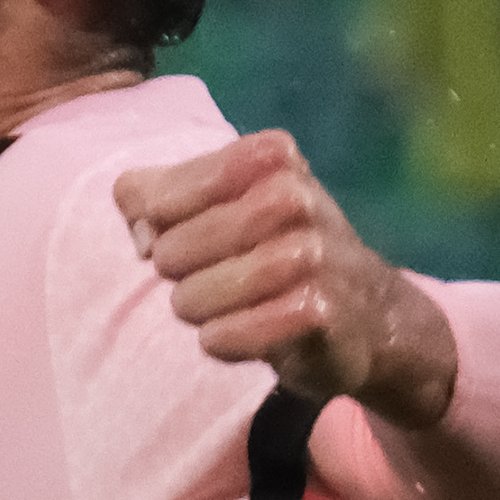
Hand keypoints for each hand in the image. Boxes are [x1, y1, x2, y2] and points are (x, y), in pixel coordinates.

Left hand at [114, 131, 457, 427]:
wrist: (367, 314)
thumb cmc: (275, 250)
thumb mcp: (221, 205)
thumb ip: (156, 193)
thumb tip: (132, 210)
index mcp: (268, 158)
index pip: (157, 198)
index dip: (158, 227)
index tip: (192, 235)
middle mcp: (293, 197)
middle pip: (170, 251)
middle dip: (182, 275)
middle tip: (221, 277)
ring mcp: (309, 254)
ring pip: (191, 296)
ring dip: (200, 312)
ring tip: (232, 307)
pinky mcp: (314, 312)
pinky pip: (222, 336)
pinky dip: (221, 342)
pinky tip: (247, 333)